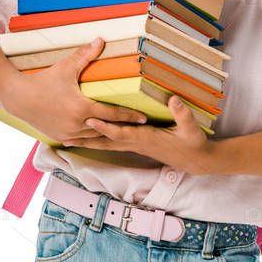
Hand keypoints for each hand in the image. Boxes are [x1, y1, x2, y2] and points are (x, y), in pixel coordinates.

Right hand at [2, 37, 149, 142]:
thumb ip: (85, 56)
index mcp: (82, 108)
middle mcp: (77, 125)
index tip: (143, 118)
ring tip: (120, 132)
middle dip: (121, 128)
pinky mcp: (60, 137)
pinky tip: (97, 135)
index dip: (129, 116)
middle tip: (137, 127)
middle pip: (106, 128)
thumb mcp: (65, 67)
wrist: (18, 97)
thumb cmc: (42, 81)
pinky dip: (90, 136)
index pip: (113, 114)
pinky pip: (80, 140)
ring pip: (94, 137)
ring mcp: (68, 134)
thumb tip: (100, 40)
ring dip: (105, 133)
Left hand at [60, 94, 216, 174]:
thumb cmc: (193, 144)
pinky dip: (99, 141)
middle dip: (87, 140)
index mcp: (146, 138)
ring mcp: (136, 146)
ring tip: (68, 140)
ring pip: (107, 144)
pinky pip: (113, 143)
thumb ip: (182, 114)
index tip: (89, 120)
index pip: (121, 133)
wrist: (196, 160)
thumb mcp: (191, 128)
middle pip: (106, 142)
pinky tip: (89, 138)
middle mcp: (137, 143)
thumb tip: (174, 100)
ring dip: (88, 142)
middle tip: (65, 138)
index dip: (105, 127)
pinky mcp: (137, 145)